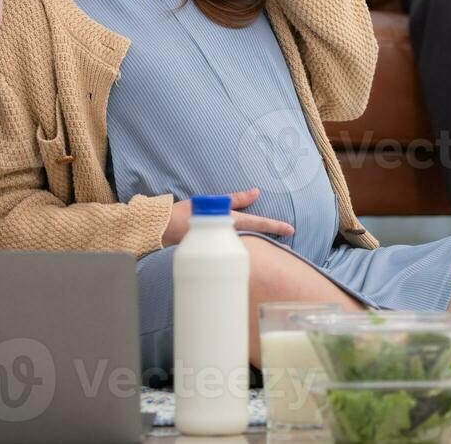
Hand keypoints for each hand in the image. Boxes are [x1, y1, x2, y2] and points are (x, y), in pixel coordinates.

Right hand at [160, 187, 295, 246]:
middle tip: (288, 247)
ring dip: (260, 250)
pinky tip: (249, 259)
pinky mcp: (212, 257)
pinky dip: (243, 256)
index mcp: (227, 222)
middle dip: (272, 243)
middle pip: (256, 240)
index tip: (290, 229)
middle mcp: (226, 237)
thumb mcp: (211, 201)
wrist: (160, 231)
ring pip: (246, 249)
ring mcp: (220, 249)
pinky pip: (231, 256)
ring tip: (274, 253)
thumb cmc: (184, 213)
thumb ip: (236, 198)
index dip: (274, 226)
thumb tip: (257, 191)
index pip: (257, 223)